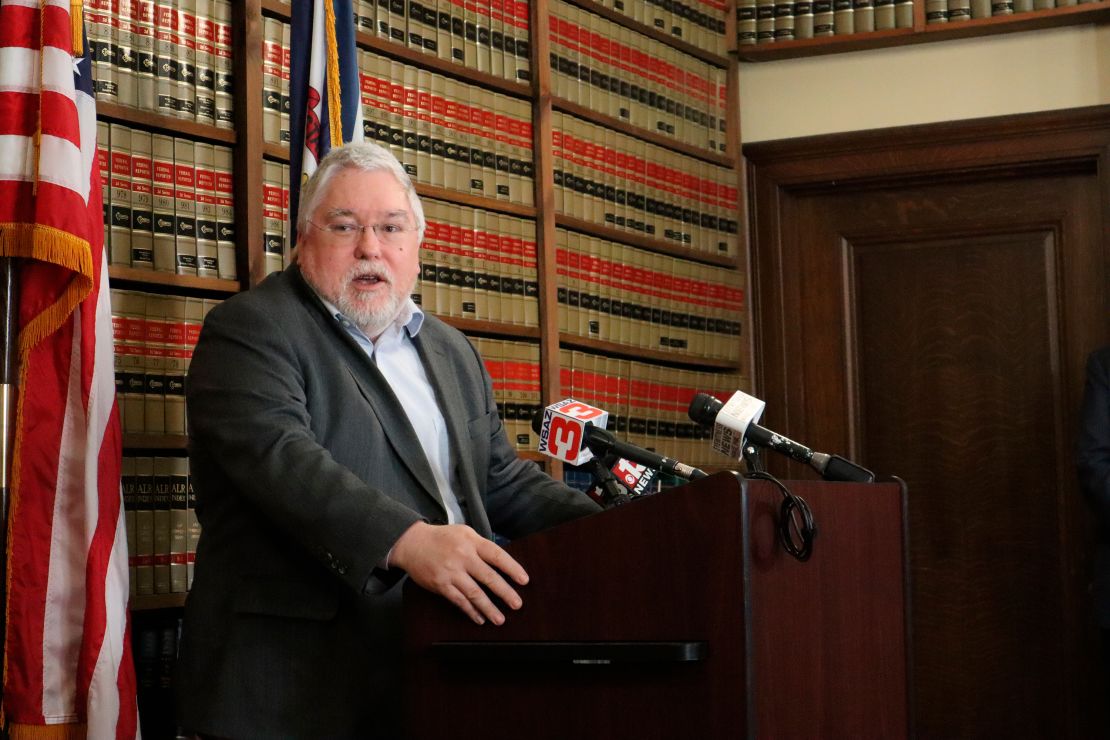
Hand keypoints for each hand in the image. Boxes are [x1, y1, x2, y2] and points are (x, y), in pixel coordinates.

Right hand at [390, 522, 528, 625]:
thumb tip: (501, 563)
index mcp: (472, 542)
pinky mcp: (441, 584)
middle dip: (505, 592)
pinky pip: (459, 600)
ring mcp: (451, 572)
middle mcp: (463, 556)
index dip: (512, 568)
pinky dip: (470, 611)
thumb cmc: (442, 538)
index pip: (497, 555)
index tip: (524, 580)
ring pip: (474, 593)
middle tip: (517, 604)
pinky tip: (479, 618)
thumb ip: (481, 546)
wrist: (412, 543)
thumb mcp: (464, 533)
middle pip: (488, 577)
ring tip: (500, 619)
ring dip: (488, 608)